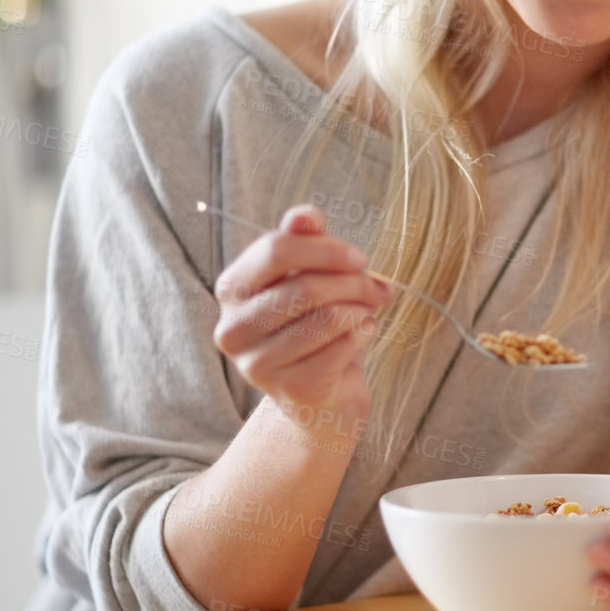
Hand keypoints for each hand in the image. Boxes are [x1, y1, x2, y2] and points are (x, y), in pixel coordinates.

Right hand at [213, 206, 390, 428]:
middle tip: (377, 288)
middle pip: (306, 286)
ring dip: (361, 310)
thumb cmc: (315, 325)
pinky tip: (361, 337)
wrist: (322, 394)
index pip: (275, 250)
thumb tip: (305, 215)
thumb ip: (305, 242)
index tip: (359, 258)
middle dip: (353, 283)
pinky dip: (363, 336)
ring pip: (328, 318)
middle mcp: (233, 328)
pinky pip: (342, 348)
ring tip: (366, 312)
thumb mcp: (310, 276)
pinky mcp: (290, 389)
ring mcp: (257, 364)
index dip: (325, 249)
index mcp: (232, 289)